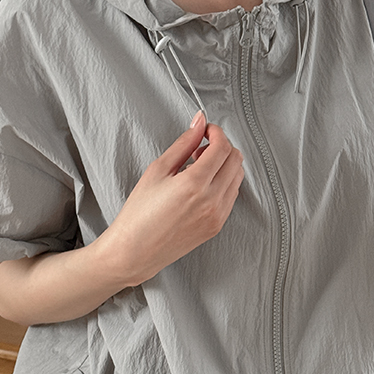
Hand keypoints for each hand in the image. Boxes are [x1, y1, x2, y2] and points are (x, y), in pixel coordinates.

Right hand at [103, 112, 244, 285]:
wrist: (135, 251)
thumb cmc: (139, 214)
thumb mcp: (157, 171)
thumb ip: (183, 144)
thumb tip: (199, 122)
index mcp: (195, 184)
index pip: (223, 147)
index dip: (216, 132)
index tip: (205, 130)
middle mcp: (212, 201)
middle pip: (236, 160)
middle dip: (222, 147)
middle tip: (200, 149)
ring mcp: (218, 215)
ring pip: (237, 177)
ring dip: (224, 165)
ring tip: (198, 168)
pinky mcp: (217, 226)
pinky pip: (231, 196)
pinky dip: (222, 183)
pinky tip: (200, 186)